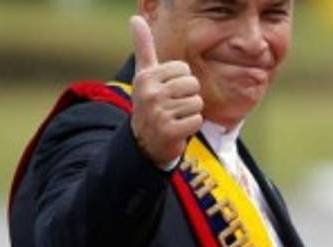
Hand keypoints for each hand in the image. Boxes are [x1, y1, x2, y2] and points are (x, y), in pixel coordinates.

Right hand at [128, 15, 202, 167]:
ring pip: (196, 103)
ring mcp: (159, 113)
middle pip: (192, 84)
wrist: (144, 142)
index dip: (181, 81)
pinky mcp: (169, 131)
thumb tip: (134, 18)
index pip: (184, 69)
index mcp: (146, 77)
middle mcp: (150, 94)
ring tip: (175, 117)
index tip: (167, 91)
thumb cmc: (150, 102)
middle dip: (188, 97)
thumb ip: (143, 47)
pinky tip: (178, 129)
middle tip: (173, 106)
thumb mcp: (144, 74)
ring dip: (190, 113)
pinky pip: (197, 120)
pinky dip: (191, 127)